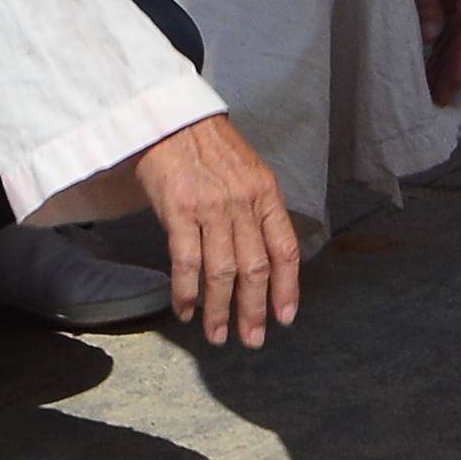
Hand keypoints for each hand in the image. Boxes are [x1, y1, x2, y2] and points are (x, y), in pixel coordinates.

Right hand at [127, 111, 303, 350]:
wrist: (173, 120)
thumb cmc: (211, 148)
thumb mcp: (249, 172)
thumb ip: (258, 211)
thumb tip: (265, 256)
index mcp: (267, 194)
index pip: (286, 249)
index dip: (288, 288)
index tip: (285, 318)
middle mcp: (243, 204)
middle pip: (255, 268)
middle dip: (254, 309)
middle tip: (252, 339)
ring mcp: (212, 208)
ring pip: (222, 271)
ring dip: (220, 310)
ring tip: (218, 336)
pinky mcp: (179, 211)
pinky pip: (186, 261)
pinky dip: (187, 292)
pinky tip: (186, 311)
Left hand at [399, 0, 460, 108]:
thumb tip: (432, 36)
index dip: (459, 61)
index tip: (447, 89)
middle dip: (454, 67)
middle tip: (439, 100)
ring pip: (460, 29)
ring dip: (447, 57)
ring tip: (433, 89)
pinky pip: (451, 18)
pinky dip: (442, 41)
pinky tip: (431, 60)